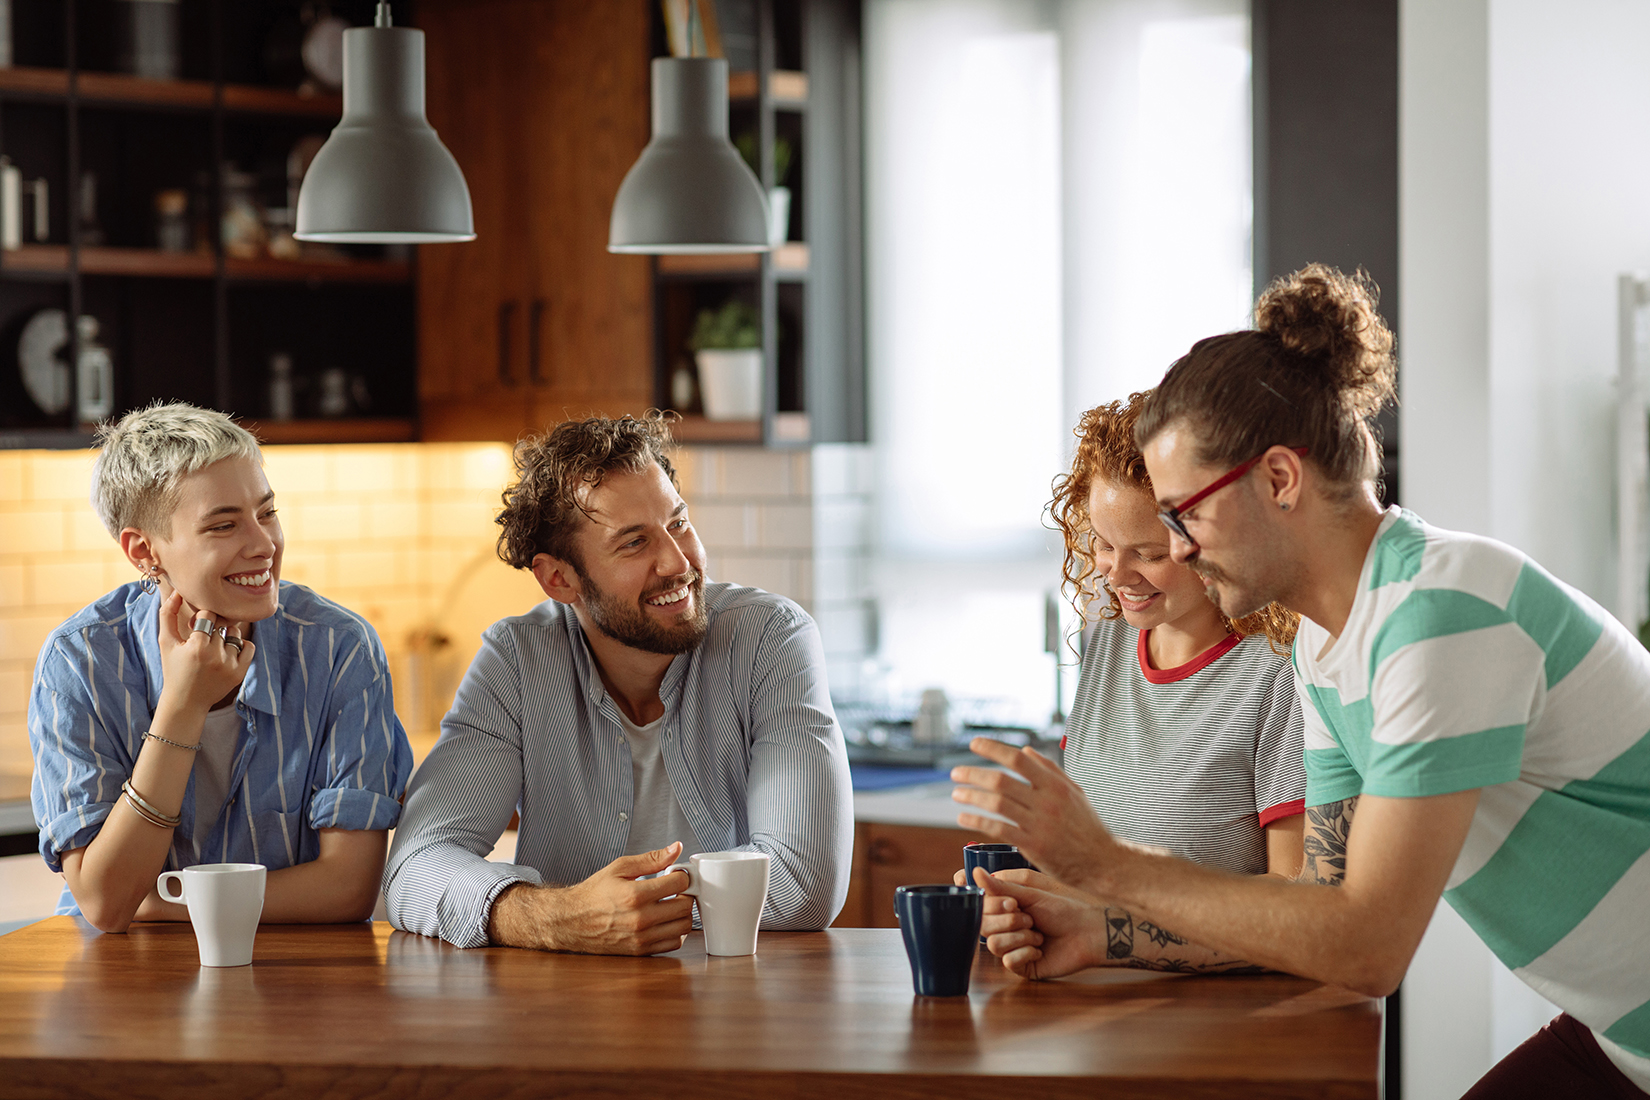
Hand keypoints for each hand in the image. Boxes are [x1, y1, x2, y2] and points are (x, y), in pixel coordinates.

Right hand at [155, 580, 253, 719]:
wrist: (186, 701)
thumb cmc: (173, 669)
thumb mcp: (165, 642)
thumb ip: (166, 614)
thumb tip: (177, 592)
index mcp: (197, 646)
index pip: (208, 614)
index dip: (202, 618)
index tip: (195, 627)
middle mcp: (216, 655)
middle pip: (222, 623)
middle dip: (213, 627)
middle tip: (204, 637)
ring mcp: (230, 665)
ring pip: (235, 633)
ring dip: (226, 636)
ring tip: (213, 647)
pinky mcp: (240, 672)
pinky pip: (249, 646)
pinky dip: (241, 645)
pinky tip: (227, 651)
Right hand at [490, 843, 695, 955]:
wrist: (572, 920)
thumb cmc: (594, 893)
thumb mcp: (620, 868)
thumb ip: (651, 859)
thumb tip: (675, 849)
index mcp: (635, 894)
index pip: (679, 883)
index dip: (682, 875)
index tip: (677, 874)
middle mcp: (640, 919)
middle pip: (685, 906)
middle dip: (685, 894)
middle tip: (677, 889)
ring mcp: (641, 937)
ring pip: (684, 927)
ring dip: (682, 914)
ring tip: (671, 904)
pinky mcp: (641, 950)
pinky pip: (673, 943)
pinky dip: (675, 931)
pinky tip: (665, 921)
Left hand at [951, 737, 1119, 892]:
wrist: (1103, 862)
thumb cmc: (1088, 827)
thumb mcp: (1074, 792)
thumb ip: (1050, 770)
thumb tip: (1026, 752)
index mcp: (1055, 785)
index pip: (1018, 759)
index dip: (993, 749)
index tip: (974, 744)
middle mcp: (1046, 801)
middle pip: (1001, 780)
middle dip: (973, 774)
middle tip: (955, 773)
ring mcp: (1039, 824)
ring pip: (997, 803)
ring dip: (971, 796)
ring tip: (956, 794)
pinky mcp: (1033, 846)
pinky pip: (998, 829)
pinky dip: (977, 821)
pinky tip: (964, 818)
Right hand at [974, 869, 1106, 980]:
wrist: (1087, 933)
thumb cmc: (1064, 908)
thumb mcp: (1031, 894)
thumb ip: (1001, 886)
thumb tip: (975, 872)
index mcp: (1006, 905)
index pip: (980, 906)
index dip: (990, 905)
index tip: (1011, 903)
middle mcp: (1006, 925)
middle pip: (983, 926)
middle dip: (1007, 922)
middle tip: (1029, 918)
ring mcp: (1013, 946)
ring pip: (993, 944)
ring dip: (1019, 938)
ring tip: (1038, 934)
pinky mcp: (1021, 965)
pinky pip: (1008, 961)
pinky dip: (1025, 953)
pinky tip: (1039, 950)